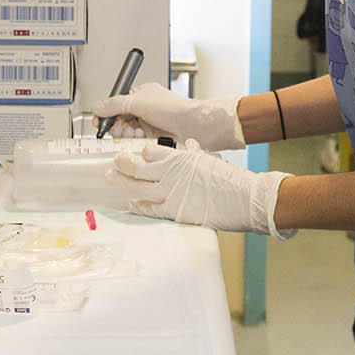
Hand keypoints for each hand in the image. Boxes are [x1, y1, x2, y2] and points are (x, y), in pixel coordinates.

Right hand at [93, 83, 245, 150]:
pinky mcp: (154, 139)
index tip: (101, 123)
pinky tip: (140, 140)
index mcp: (140, 96)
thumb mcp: (137, 101)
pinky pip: (136, 143)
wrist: (195, 125)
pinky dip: (135, 142)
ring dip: (127, 134)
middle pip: (119, 121)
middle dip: (117, 126)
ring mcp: (149, 125)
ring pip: (127, 134)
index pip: (115, 105)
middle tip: (120, 129)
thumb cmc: (174, 108)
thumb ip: (113, 104)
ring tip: (134, 133)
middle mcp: (144, 110)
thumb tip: (96, 108)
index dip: (107, 115)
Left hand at [107, 141, 292, 237]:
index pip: (151, 151)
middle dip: (122, 164)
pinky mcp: (173, 210)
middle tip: (114, 162)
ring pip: (136, 185)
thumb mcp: (210, 159)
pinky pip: (148, 208)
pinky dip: (136, 205)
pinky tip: (128, 203)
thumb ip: (195, 153)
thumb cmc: (230, 179)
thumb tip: (188, 144)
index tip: (135, 153)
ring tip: (111, 177)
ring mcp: (169, 192)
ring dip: (121, 181)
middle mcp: (170, 173)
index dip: (140, 153)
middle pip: (136, 167)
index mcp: (180, 158)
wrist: (243, 198)